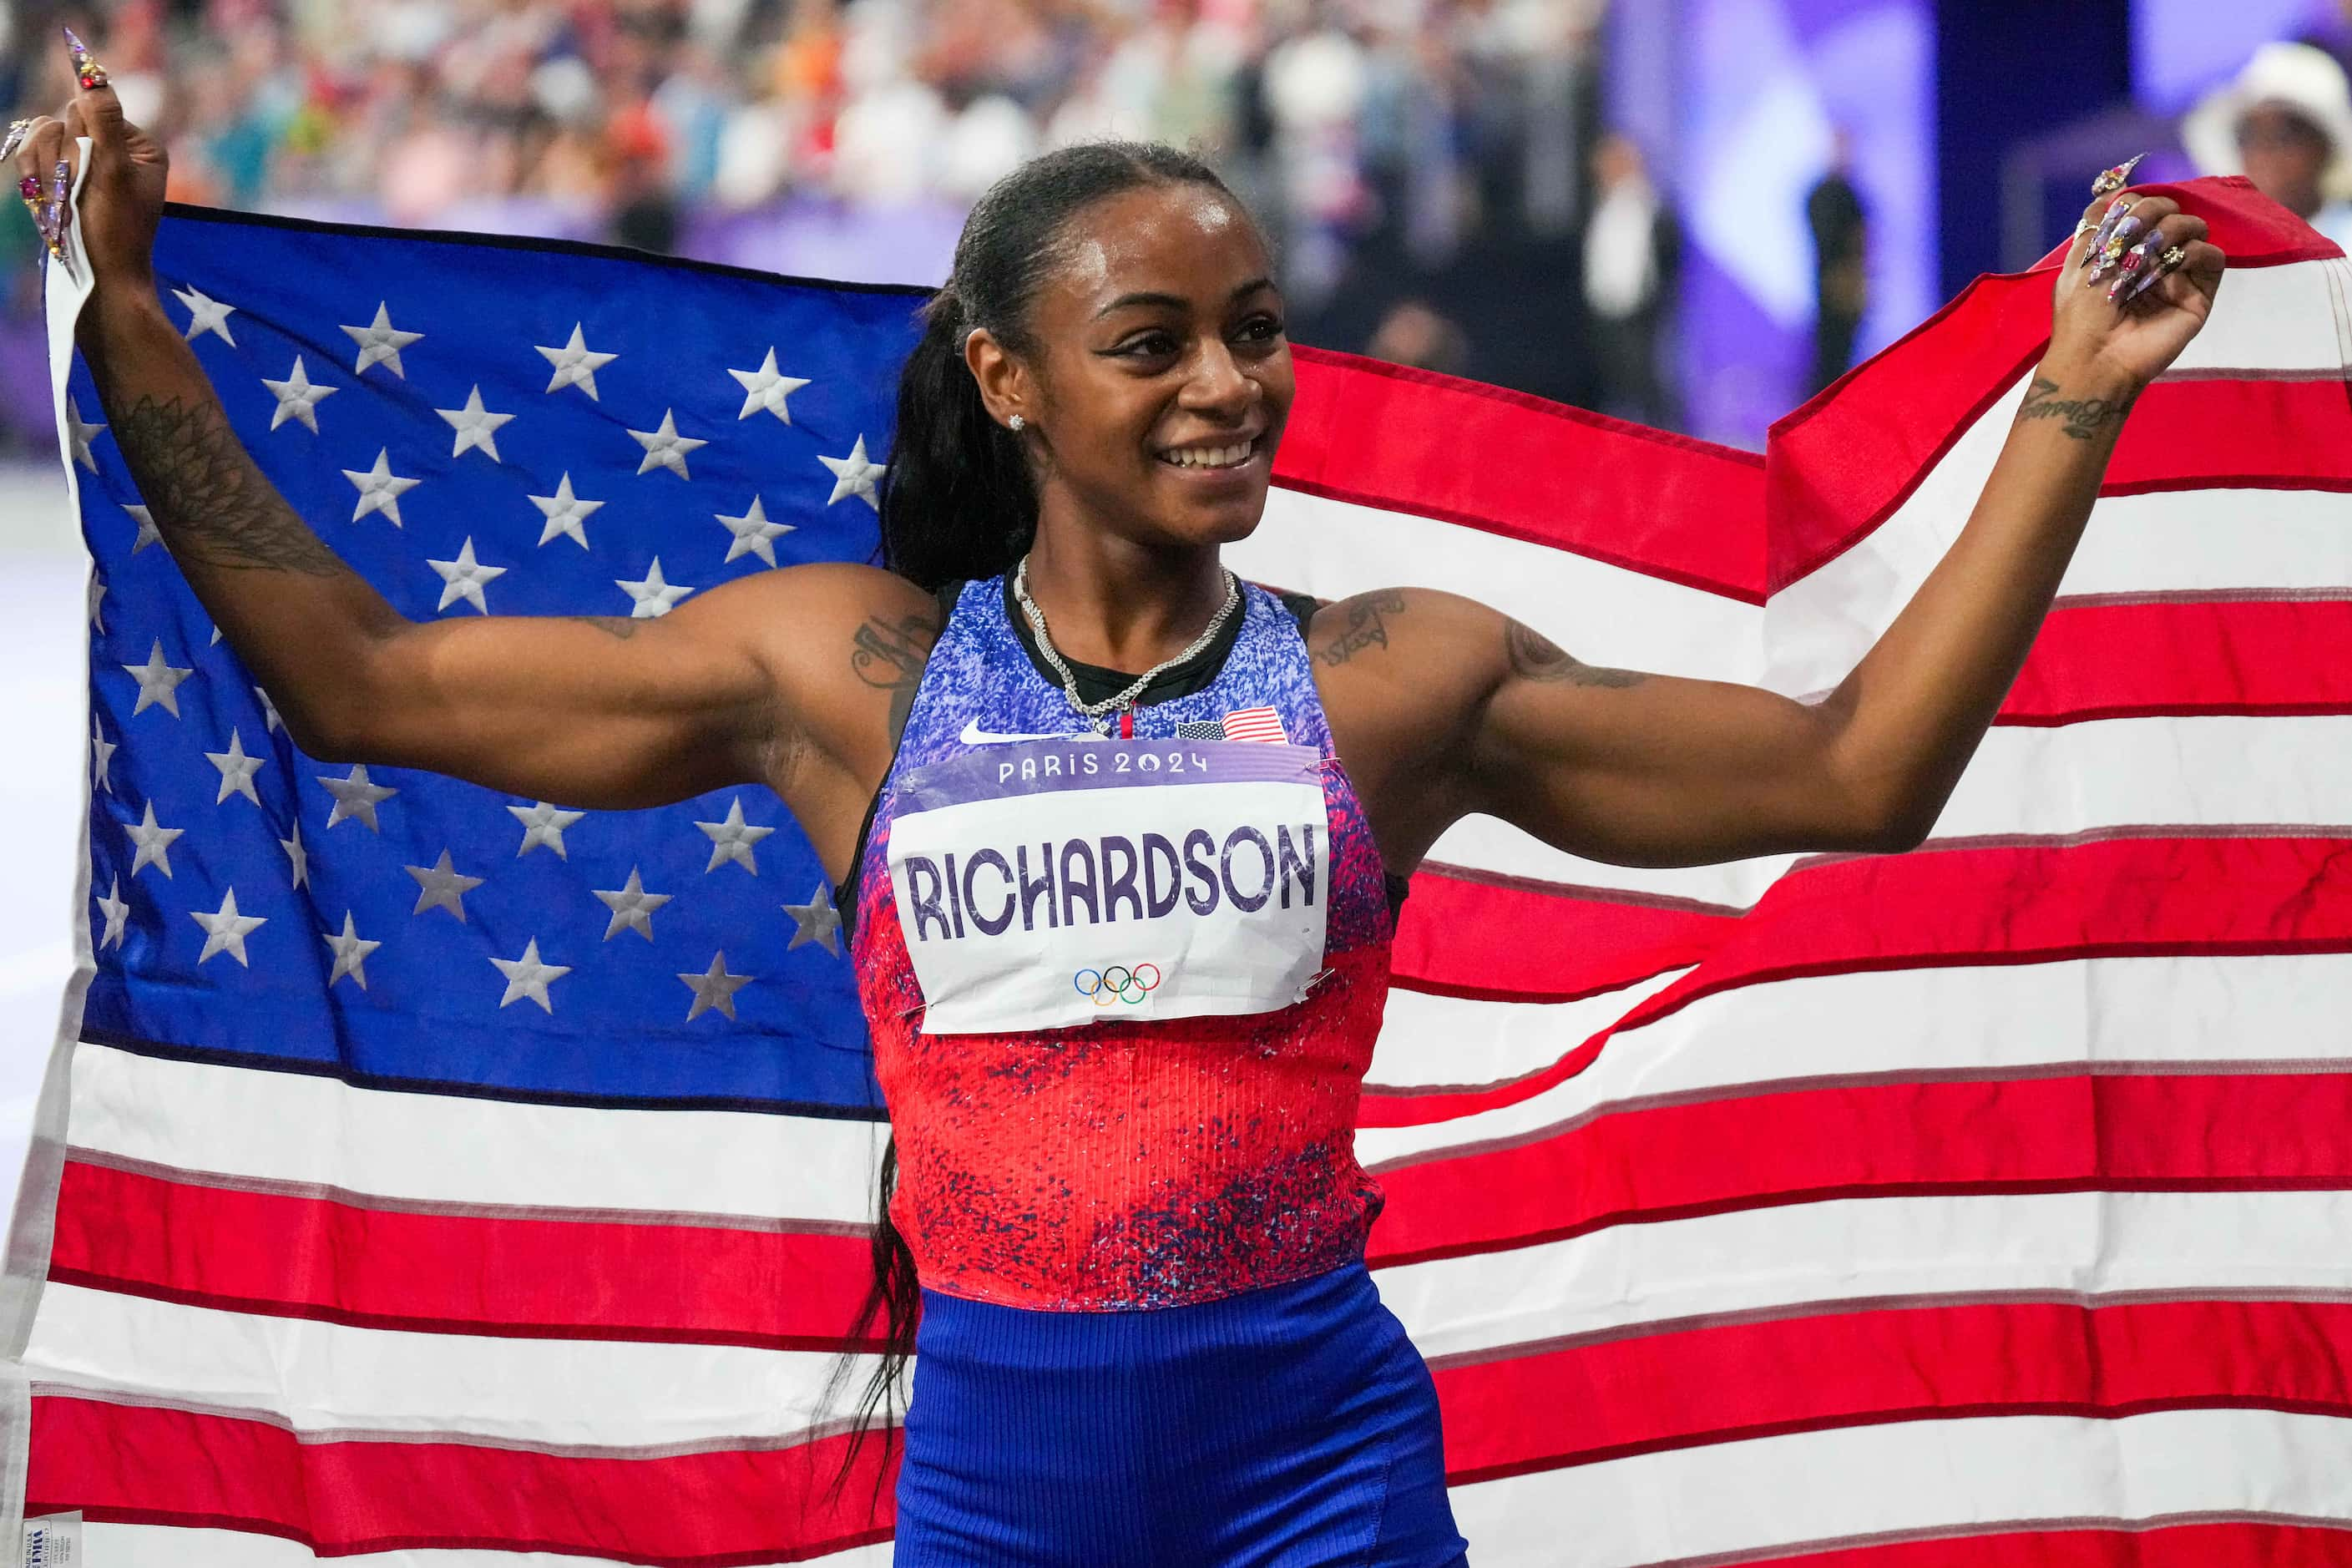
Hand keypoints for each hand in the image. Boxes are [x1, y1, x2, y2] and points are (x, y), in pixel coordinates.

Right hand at [14, 32, 168, 311]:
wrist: (101, 281)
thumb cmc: (114, 233)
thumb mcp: (112, 173)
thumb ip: (103, 123)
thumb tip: (92, 76)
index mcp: (139, 145)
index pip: (89, 110)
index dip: (77, 139)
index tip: (87, 173)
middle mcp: (115, 150)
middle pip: (61, 122)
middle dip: (58, 160)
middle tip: (74, 196)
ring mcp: (86, 165)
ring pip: (40, 139)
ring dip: (43, 173)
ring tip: (61, 207)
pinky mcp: (63, 180)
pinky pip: (31, 160)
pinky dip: (34, 183)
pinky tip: (48, 209)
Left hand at [2047, 187, 2226, 392]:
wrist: (2097, 356)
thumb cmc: (2082, 313)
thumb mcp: (2080, 261)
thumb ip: (2096, 223)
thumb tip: (2113, 188)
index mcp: (2124, 250)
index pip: (2142, 206)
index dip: (2135, 203)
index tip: (2120, 218)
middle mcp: (2152, 259)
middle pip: (2169, 210)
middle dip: (2152, 212)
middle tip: (2134, 235)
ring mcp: (2177, 275)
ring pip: (2193, 227)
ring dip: (2171, 230)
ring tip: (2149, 255)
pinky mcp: (2198, 294)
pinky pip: (2212, 255)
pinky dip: (2193, 253)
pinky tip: (2171, 268)